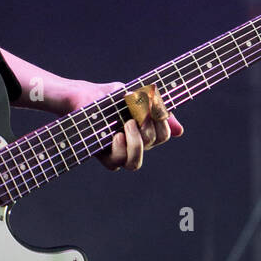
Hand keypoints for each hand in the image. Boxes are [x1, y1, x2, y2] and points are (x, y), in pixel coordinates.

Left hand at [67, 79, 182, 171]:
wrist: (81, 96)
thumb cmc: (107, 97)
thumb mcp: (134, 98)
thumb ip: (155, 112)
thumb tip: (179, 131)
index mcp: (143, 130)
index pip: (163, 134)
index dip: (163, 121)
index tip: (154, 104)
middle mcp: (133, 144)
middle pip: (153, 143)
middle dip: (149, 125)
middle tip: (139, 112)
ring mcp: (118, 152)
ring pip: (135, 163)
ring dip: (136, 143)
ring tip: (128, 124)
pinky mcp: (102, 155)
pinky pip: (116, 163)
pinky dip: (119, 149)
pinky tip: (116, 135)